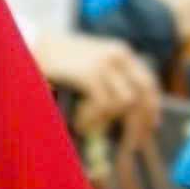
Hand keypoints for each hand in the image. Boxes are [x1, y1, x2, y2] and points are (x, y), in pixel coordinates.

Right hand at [35, 31, 160, 140]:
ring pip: (125, 102)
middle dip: (141, 121)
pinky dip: (93, 119)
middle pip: (143, 93)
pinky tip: (80, 123)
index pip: (148, 81)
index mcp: (122, 53)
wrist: (36, 45)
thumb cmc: (61, 61)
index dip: (152, 105)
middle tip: (133, 143)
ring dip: (109, 121)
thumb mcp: (91, 64)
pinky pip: (103, 104)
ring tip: (89, 128)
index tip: (152, 125)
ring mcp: (105, 64)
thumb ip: (109, 80)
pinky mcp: (90, 74)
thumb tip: (124, 114)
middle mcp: (119, 56)